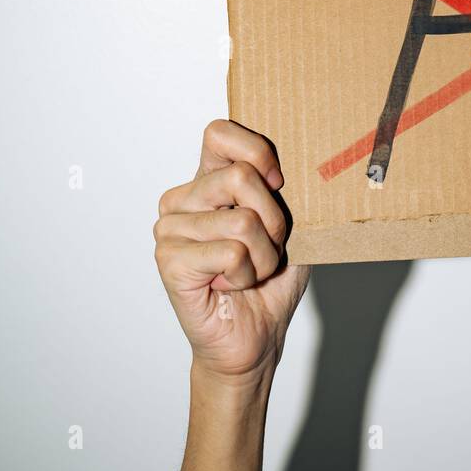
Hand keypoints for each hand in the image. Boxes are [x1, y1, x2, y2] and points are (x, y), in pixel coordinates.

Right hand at [154, 120, 309, 384]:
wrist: (256, 337)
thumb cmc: (271, 281)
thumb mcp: (291, 224)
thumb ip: (283, 188)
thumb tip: (300, 155)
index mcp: (209, 181)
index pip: (219, 133)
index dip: (257, 151)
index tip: (278, 183)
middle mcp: (183, 200)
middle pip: (241, 176)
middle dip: (274, 220)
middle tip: (268, 248)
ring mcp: (170, 229)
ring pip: (243, 221)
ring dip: (264, 256)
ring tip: (249, 272)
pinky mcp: (169, 261)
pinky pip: (231, 253)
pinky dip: (248, 274)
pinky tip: (232, 286)